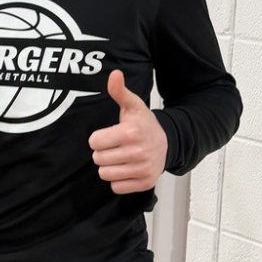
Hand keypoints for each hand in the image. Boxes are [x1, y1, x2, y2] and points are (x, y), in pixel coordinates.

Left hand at [88, 70, 167, 193]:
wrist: (168, 143)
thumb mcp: (132, 105)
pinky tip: (126, 168)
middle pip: (98, 159)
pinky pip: (116, 187)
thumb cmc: (144, 124)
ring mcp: (142, 169)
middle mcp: (137, 152)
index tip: (109, 135)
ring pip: (105, 174)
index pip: (94, 142)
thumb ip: (119, 91)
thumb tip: (114, 74)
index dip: (98, 138)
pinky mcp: (145, 183)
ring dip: (108, 167)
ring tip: (119, 157)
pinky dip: (118, 180)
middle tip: (114, 146)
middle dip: (102, 152)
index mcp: (130, 132)